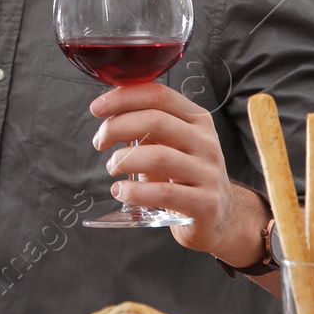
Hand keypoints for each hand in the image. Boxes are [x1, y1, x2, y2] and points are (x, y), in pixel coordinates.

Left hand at [91, 82, 267, 264]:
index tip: (96, 108)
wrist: (217, 217)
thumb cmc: (183, 175)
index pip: (159, 95)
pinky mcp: (206, 204)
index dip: (124, 97)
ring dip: (123, 161)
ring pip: (158, 157)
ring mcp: (209, 174)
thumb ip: (146, 125)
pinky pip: (163, 193)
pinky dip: (133, 191)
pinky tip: (120, 191)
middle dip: (117, 127)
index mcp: (198, 120)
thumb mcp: (169, 144)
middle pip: (156, 121)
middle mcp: (207, 143)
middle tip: (100, 142)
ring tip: (112, 167)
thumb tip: (107, 111)